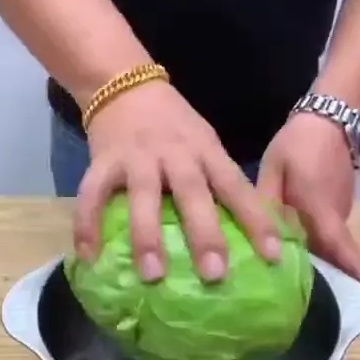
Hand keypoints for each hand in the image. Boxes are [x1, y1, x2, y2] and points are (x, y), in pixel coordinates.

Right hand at [74, 81, 280, 281]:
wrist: (123, 84)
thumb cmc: (173, 125)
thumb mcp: (205, 143)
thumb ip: (218, 180)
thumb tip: (245, 235)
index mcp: (206, 152)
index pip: (236, 187)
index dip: (256, 220)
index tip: (272, 256)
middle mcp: (175, 154)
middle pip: (193, 193)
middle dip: (204, 234)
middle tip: (214, 274)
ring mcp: (137, 158)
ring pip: (144, 197)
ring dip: (147, 236)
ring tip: (152, 275)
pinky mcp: (103, 161)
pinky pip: (92, 195)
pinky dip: (87, 225)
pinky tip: (88, 257)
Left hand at [257, 113, 359, 295]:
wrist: (328, 119)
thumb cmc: (298, 146)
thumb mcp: (273, 174)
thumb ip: (265, 207)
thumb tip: (258, 240)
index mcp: (321, 209)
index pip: (341, 247)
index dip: (354, 272)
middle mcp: (337, 216)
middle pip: (335, 256)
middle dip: (329, 281)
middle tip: (309, 310)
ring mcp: (340, 213)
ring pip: (329, 246)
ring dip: (319, 264)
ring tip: (294, 290)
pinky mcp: (336, 208)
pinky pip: (326, 235)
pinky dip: (316, 248)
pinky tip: (294, 258)